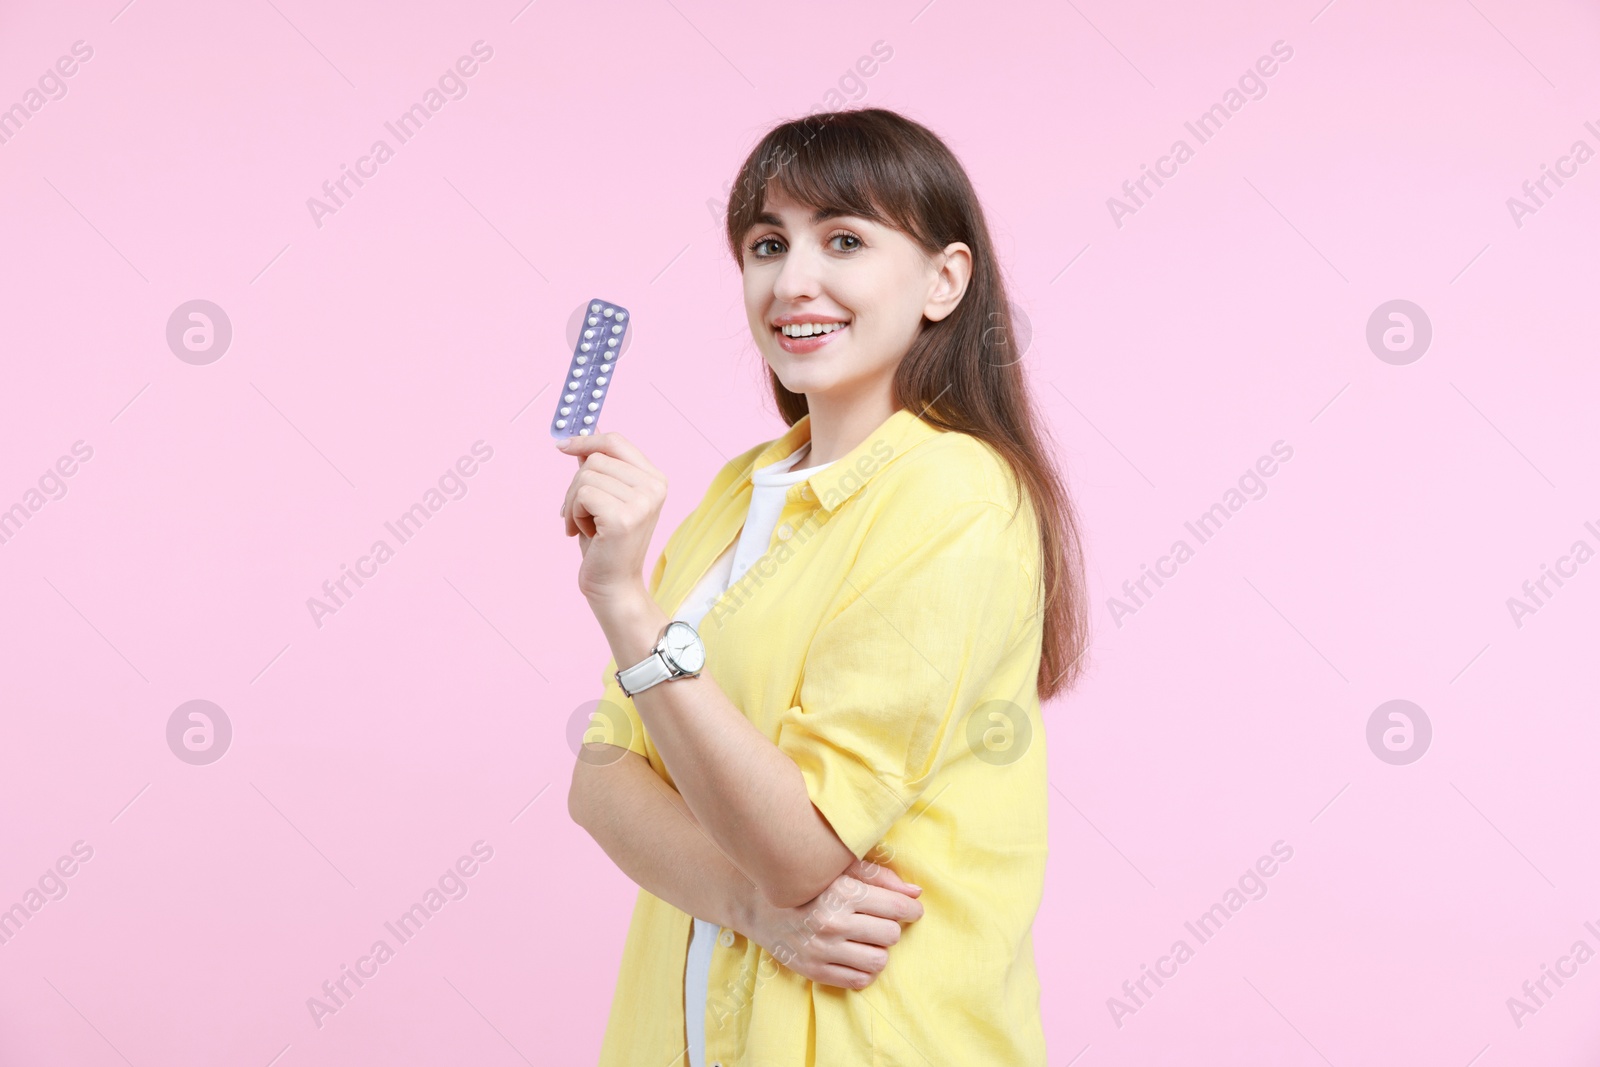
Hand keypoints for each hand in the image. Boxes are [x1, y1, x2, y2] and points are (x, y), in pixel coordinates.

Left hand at [556, 432, 666, 603]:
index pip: (616, 442)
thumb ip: (600, 466)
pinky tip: (584, 532)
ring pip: (585, 476)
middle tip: (578, 512)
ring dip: (574, 503)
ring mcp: (642, 502)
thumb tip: (586, 433)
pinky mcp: (623, 518)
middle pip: (595, 459)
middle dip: (576, 485)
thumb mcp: (605, 497)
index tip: (562, 446)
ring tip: (584, 525)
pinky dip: (574, 514)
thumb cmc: (606, 543)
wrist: (613, 585)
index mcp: (655, 479)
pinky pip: (582, 495)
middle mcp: (654, 487)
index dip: (586, 440)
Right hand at [744, 857, 924, 989]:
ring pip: (879, 960)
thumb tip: (915, 894)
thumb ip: (879, 877)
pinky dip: (864, 969)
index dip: (911, 909)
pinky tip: (854, 954)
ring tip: (866, 939)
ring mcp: (822, 949)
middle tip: (878, 920)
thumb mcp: (839, 870)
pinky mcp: (814, 970)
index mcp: (841, 892)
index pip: (897, 908)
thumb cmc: (807, 884)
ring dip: (878, 949)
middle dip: (890, 927)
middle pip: (891, 934)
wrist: (759, 906)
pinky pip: (859, 980)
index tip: (910, 909)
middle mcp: (832, 922)